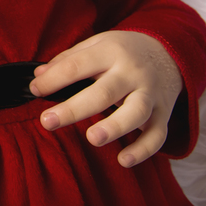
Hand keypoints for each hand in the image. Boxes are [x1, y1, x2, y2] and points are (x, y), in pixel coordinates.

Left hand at [29, 30, 183, 167]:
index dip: (54, 79)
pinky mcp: (164, 114)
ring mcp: (151, 94)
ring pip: (136, 112)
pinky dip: (143, 149)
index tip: (34, 91)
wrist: (170, 53)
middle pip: (104, 92)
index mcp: (111, 52)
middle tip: (47, 122)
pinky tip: (124, 160)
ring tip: (93, 139)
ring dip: (115, 127)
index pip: (78, 65)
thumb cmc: (122, 52)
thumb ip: (67, 60)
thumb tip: (38, 78)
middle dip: (74, 109)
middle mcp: (132, 73)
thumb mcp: (96, 45)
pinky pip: (157, 135)